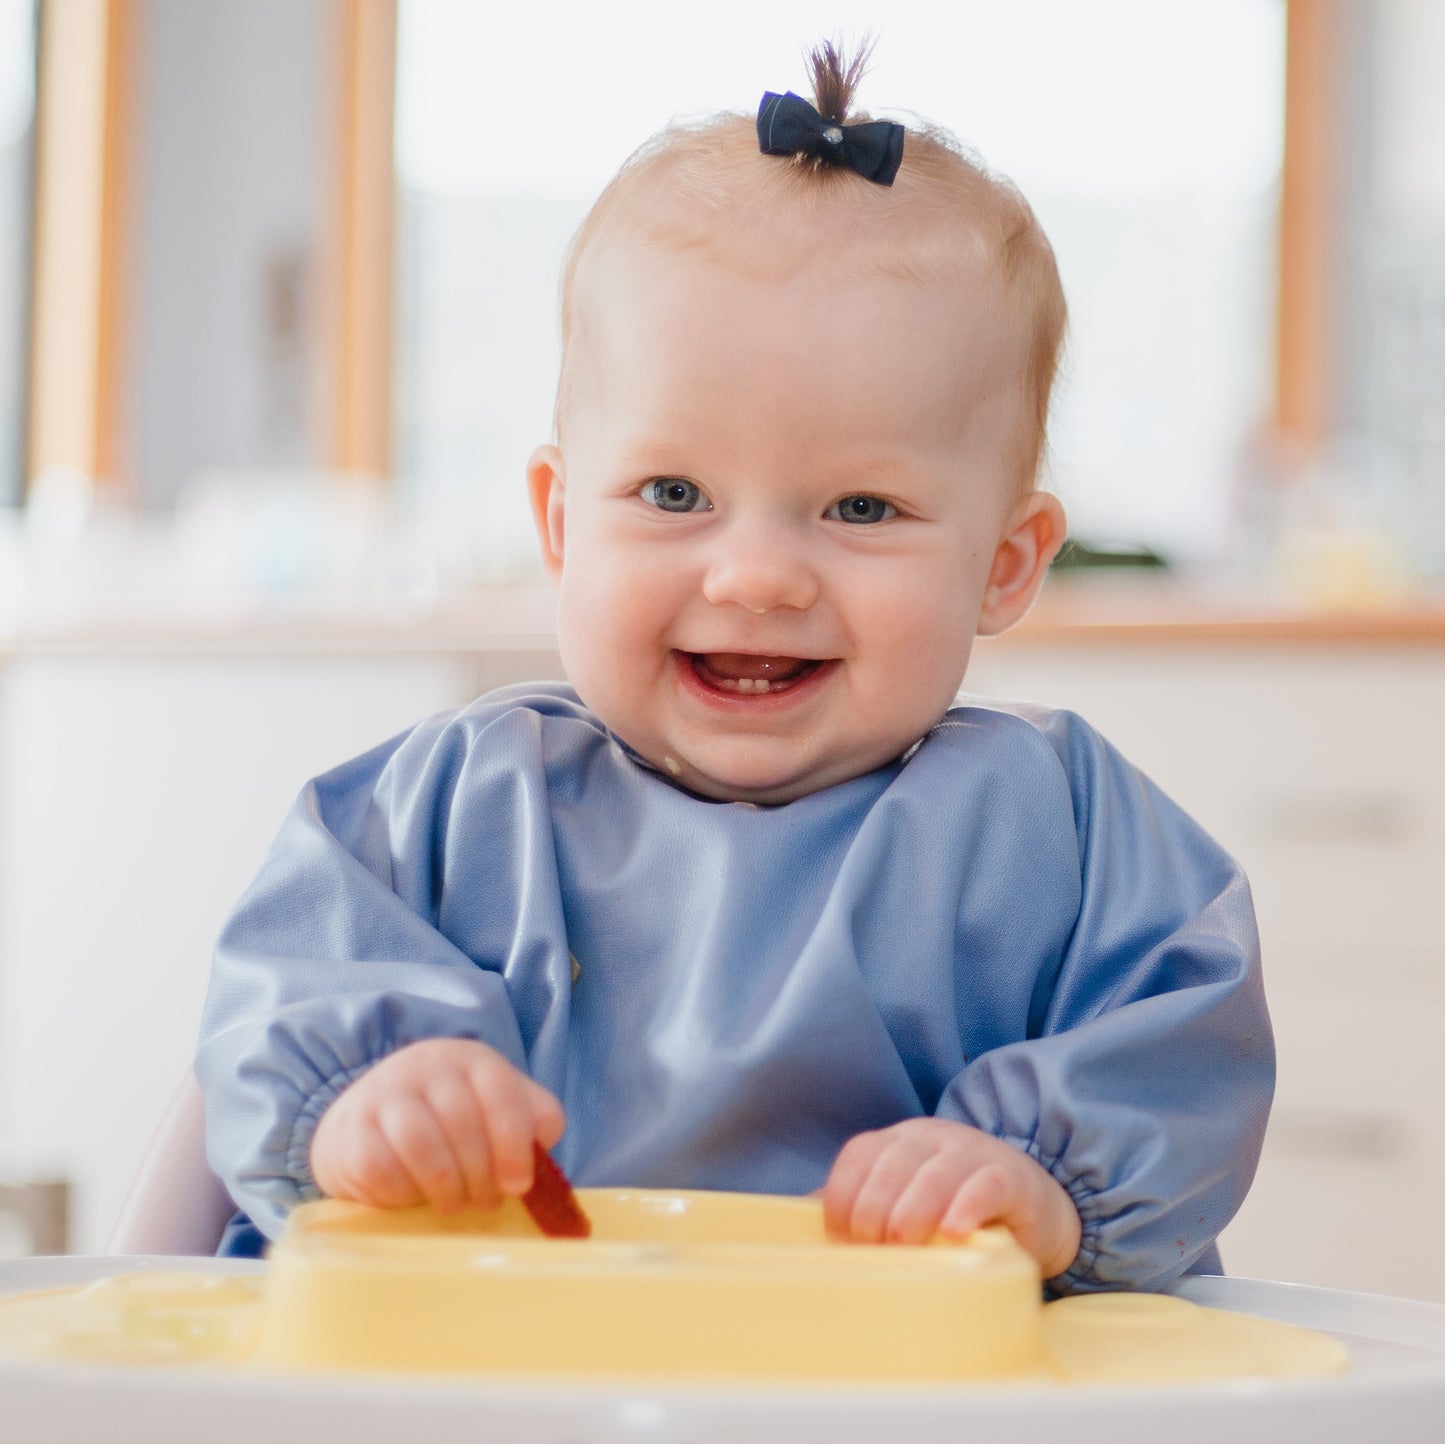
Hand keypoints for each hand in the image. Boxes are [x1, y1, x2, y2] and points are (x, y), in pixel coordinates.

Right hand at [310, 1038, 564, 1213]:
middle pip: (463, 1123)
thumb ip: (531, 1119)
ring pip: (422, 1144)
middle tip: (485, 1202)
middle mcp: (428, 1067)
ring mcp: (385, 1093)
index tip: (518, 1186)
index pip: (501, 1092)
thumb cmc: (449, 1123)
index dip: (514, 1144)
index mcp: (473, 1060)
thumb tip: (546, 1137)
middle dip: (481, 1175)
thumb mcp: (495, 1110)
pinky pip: (380, 1167)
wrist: (369, 1119)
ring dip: (445, 1187)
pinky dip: (402, 1193)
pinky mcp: (350, 1129)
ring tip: (454, 1205)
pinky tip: (412, 1196)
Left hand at [822, 1118, 1081, 1278]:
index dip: (842, 1193)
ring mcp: (971, 1153)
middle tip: (873, 1245)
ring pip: (935, 1172)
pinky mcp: (1011, 1177)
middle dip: (873, 1206)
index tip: (839, 1236)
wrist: (1032, 1207)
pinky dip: (967, 1206)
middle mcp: (930, 1139)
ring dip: (913, 1209)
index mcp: (897, 1143)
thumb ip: (860, 1210)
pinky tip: (955, 1231)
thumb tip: (805, 1231)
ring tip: (904, 1242)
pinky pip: (986, 1184)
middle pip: (892, 1163)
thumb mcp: (904, 1204)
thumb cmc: (954, 1210)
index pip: (859, 1154)